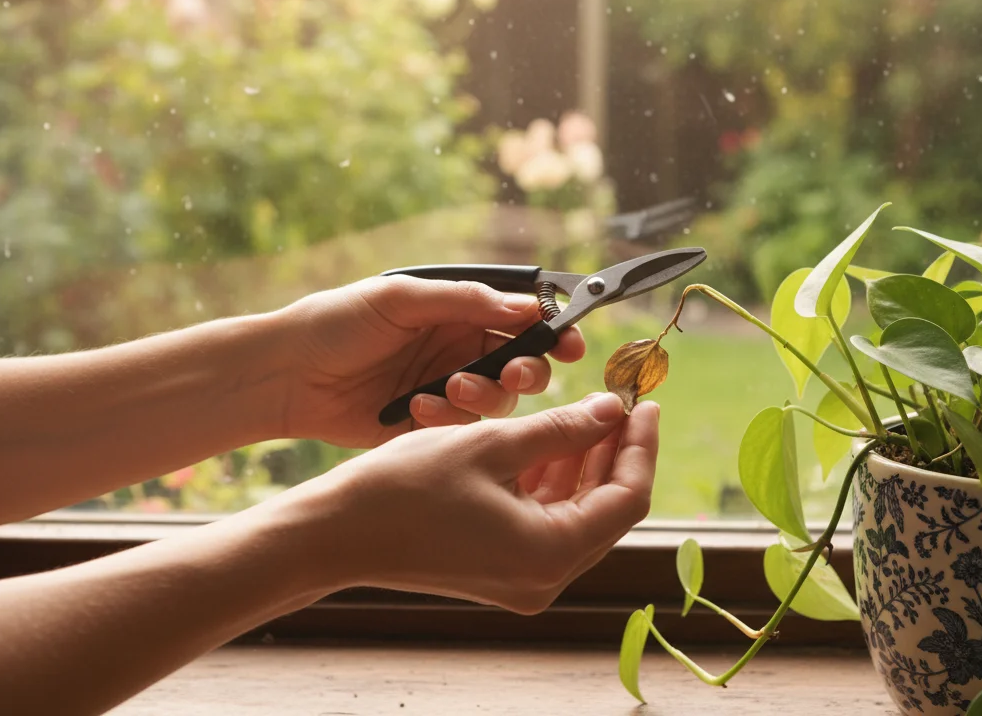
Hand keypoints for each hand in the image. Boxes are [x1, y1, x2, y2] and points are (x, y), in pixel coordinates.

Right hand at [273, 393, 657, 612]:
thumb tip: (613, 410)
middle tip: (619, 401)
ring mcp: (523, 579)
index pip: (628, 497)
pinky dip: (552, 483)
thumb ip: (562, 428)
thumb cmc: (407, 488)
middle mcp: (545, 578)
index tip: (644, 401)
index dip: (641, 445)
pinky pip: (545, 523)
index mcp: (551, 553)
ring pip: (577, 514)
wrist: (337, 532)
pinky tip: (550, 441)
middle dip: (615, 452)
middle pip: (607, 509)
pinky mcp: (501, 570)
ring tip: (588, 412)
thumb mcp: (493, 444)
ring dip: (584, 464)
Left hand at [277, 275, 584, 446]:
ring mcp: (447, 389)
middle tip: (511, 374)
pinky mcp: (429, 425)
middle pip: (523, 365)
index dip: (552, 331)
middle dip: (527, 372)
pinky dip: (447, 420)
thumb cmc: (337, 322)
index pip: (522, 318)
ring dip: (483, 396)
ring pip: (498, 403)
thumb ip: (463, 300)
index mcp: (459, 311)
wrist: (287, 374)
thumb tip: (523, 306)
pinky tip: (415, 409)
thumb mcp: (400, 299)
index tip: (569, 344)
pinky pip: (463, 430)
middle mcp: (461, 349)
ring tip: (446, 387)